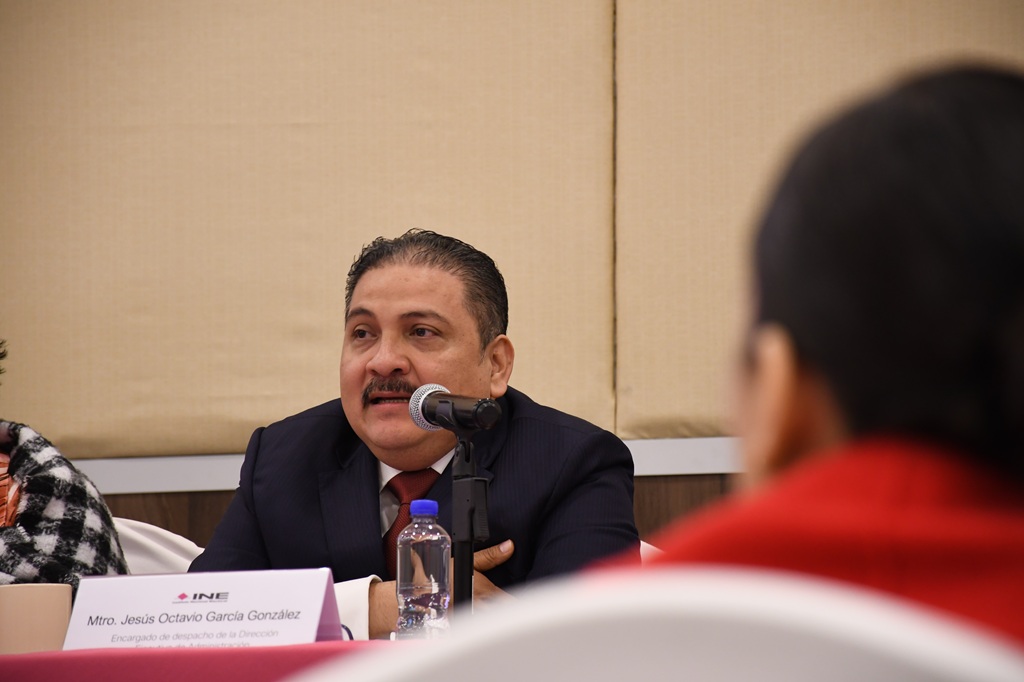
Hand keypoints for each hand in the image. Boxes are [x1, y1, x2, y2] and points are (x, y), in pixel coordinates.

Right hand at [368, 539, 515, 637]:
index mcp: (483, 591)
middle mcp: (477, 607)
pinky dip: (479, 629)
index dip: (519, 604)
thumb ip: (490, 556)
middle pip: (502, 616)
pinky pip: (473, 632)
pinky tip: (481, 627)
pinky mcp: (458, 630)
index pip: (510, 602)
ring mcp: (468, 620)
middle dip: (509, 614)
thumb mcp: (467, 561)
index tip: (527, 604)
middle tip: (516, 612)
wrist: (413, 594)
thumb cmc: (439, 575)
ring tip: (499, 619)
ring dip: (495, 621)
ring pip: (489, 625)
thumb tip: (509, 546)